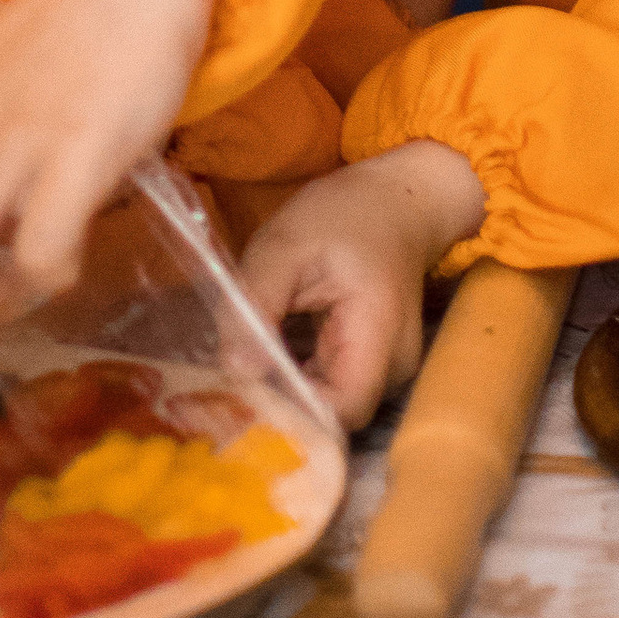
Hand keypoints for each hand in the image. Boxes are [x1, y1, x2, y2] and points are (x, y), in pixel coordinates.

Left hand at [242, 143, 486, 427]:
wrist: (396, 200)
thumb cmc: (344, 214)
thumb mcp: (287, 242)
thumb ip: (257, 299)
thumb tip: (234, 370)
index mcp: (379, 335)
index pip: (339, 410)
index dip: (290, 416)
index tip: (238, 400)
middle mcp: (392, 367)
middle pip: (333, 417)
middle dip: (279, 409)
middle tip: (222, 394)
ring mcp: (386, 369)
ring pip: (329, 406)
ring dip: (283, 395)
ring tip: (235, 377)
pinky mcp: (370, 364)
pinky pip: (330, 388)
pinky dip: (295, 381)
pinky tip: (262, 362)